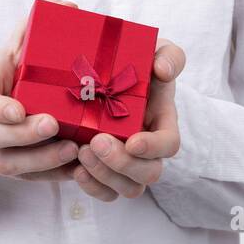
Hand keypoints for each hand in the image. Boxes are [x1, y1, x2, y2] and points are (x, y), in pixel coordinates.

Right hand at [0, 0, 82, 181]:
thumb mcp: (20, 46)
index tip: (17, 108)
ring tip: (72, 148)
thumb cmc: (16, 74)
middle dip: (22, 135)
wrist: (3, 110)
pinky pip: (32, 179)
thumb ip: (36, 24)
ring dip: (41, 159)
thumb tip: (66, 7)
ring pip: (11, 165)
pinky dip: (54, 175)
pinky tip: (78, 166)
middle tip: (52, 125)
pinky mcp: (18, 171)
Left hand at [72, 36, 185, 200]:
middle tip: (96, 141)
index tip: (133, 141)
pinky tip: (75, 168)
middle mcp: (147, 148)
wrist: (110, 72)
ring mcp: (127, 162)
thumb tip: (163, 70)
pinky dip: (91, 186)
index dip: (153, 148)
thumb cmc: (137, 62)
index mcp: (163, 121)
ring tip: (80, 152)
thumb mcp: (156, 51)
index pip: (169, 145)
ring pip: (128, 188)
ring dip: (104, 175)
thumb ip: (168, 56)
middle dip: (122, 163)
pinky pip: (105, 191)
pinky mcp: (105, 169)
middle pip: (148, 173)